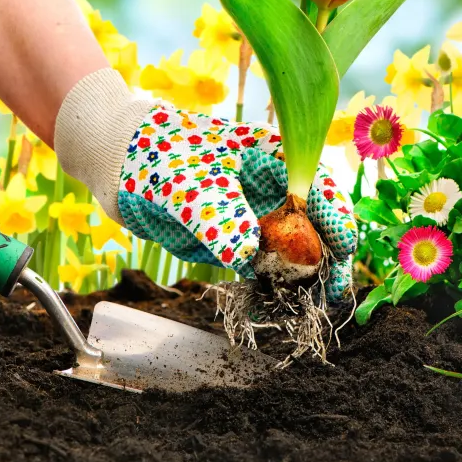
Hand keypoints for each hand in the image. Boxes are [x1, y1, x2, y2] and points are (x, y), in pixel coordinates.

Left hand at [115, 106, 355, 300]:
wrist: (118, 163)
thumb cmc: (161, 153)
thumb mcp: (191, 184)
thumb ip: (220, 218)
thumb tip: (248, 256)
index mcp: (274, 157)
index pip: (318, 185)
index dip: (335, 216)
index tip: (343, 248)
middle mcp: (272, 188)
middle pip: (314, 224)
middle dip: (329, 259)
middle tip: (334, 294)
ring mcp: (254, 215)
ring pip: (292, 251)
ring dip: (302, 280)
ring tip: (306, 308)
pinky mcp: (234, 239)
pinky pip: (262, 267)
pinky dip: (271, 287)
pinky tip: (272, 308)